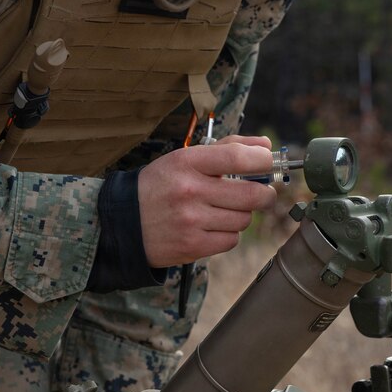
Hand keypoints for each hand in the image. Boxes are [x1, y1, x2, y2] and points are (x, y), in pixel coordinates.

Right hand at [137, 135, 277, 266]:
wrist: (123, 222)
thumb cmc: (162, 185)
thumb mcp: (186, 158)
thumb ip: (229, 147)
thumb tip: (266, 146)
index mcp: (188, 162)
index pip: (239, 157)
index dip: (264, 160)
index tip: (268, 163)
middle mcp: (190, 190)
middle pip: (252, 194)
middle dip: (265, 194)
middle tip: (261, 193)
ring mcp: (191, 220)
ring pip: (244, 219)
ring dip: (242, 215)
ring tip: (225, 210)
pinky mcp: (192, 245)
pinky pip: (231, 240)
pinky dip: (228, 234)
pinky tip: (213, 226)